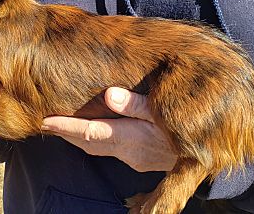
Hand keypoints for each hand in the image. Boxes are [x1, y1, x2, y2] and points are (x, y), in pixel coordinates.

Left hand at [42, 88, 176, 171]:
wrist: (209, 158)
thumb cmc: (187, 128)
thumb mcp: (165, 112)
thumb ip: (136, 105)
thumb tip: (109, 94)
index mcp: (130, 138)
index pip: (89, 132)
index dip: (64, 128)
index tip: (45, 121)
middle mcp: (127, 151)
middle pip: (87, 143)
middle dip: (64, 134)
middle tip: (44, 123)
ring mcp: (132, 157)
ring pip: (95, 148)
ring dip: (76, 138)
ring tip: (59, 126)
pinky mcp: (138, 157)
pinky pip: (106, 148)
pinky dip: (92, 139)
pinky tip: (89, 130)